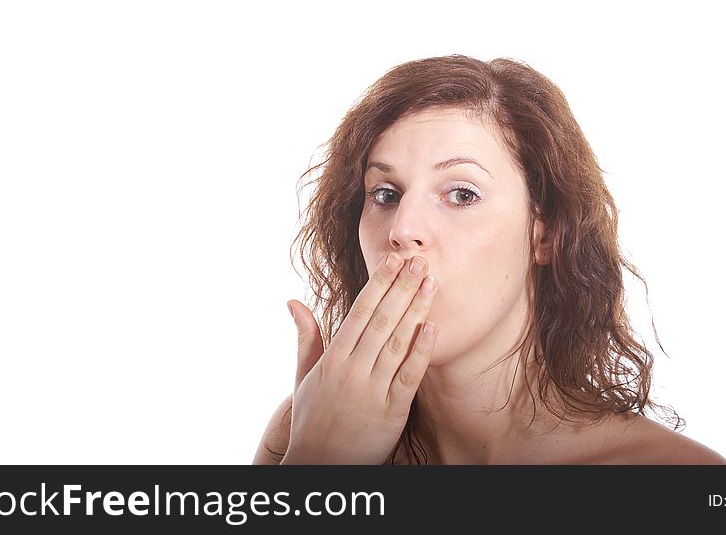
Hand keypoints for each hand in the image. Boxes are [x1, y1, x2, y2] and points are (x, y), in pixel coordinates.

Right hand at [282, 253, 438, 463]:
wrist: (320, 465)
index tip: (393, 260)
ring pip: (397, 344)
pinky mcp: (391, 412)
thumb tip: (292, 302)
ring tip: (430, 284)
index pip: (359, 313)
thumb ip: (306, 337)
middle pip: (381, 321)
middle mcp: (352, 371)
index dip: (379, 284)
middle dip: (402, 288)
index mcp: (333, 360)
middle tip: (419, 259)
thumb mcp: (304, 377)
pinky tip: (432, 328)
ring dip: (416, 311)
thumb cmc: (312, 418)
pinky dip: (421, 352)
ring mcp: (372, 391)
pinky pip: (408, 377)